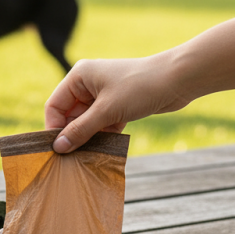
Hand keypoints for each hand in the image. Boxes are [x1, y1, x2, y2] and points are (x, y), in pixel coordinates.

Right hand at [44, 55, 189, 152]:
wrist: (180, 80)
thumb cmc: (140, 88)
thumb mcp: (107, 111)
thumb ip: (80, 130)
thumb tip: (58, 148)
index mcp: (79, 77)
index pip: (55, 105)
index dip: (54, 127)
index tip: (58, 149)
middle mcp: (87, 84)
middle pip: (69, 115)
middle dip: (73, 134)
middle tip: (74, 156)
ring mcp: (103, 94)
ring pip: (86, 121)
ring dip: (89, 137)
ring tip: (90, 154)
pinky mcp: (117, 104)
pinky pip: (101, 123)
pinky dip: (103, 134)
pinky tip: (106, 147)